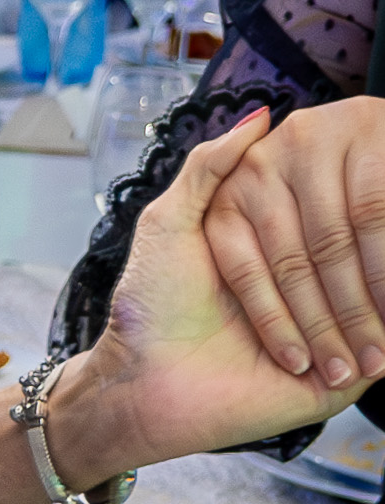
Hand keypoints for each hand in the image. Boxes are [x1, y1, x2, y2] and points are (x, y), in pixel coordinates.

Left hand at [63, 108, 356, 473]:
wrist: (142, 386)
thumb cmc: (150, 304)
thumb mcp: (169, 222)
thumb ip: (210, 169)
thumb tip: (261, 117)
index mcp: (278, 252)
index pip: (327, 221)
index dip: (341, 202)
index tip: (363, 169)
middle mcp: (311, 293)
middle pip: (357, 259)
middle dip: (364, 248)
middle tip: (381, 214)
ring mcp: (333, 336)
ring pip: (375, 303)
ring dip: (373, 294)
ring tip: (379, 279)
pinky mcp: (341, 379)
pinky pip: (383, 349)